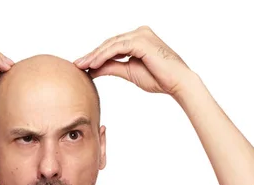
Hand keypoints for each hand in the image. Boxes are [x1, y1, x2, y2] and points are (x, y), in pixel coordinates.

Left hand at [74, 26, 194, 95]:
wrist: (177, 83)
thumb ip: (111, 67)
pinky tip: (92, 65)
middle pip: (109, 43)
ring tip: (81, 66)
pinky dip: (103, 56)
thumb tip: (92, 70)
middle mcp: (139, 33)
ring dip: (94, 56)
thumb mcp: (128, 71)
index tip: (82, 66)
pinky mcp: (141, 41)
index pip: (112, 46)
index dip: (96, 56)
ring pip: (111, 45)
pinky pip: (117, 48)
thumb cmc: (158, 78)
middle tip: (77, 65)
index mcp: (138, 39)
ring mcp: (141, 34)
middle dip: (92, 55)